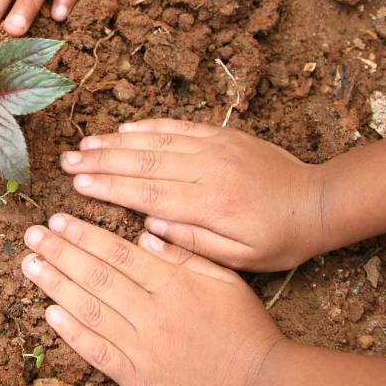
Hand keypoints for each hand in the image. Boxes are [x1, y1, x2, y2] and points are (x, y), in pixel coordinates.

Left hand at [21, 214, 282, 385]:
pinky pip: (98, 351)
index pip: (118, 252)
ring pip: (90, 309)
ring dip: (56, 285)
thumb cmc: (246, 328)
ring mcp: (142, 345)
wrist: (262, 385)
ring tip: (30, 264)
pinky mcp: (138, 377)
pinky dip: (72, 332)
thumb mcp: (224, 278)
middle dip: (60, 252)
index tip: (58, 221)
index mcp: (172, 283)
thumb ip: (184, 253)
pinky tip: (51, 312)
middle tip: (32, 235)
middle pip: (97, 275)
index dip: (83, 235)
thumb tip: (145, 234)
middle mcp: (152, 311)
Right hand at [62, 119, 326, 271]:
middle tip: (66, 162)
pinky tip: (125, 128)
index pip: (146, 193)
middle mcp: (206, 169)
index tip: (77, 185)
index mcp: (208, 203)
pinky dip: (148, 126)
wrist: (318, 202)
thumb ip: (193, 243)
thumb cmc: (279, 239)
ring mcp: (213, 147)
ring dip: (116, 142)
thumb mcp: (240, 258)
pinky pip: (177, 127)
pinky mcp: (222, 135)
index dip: (108, 188)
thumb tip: (149, 227)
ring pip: (154, 141)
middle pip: (142, 162)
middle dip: (100, 161)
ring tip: (84, 145)